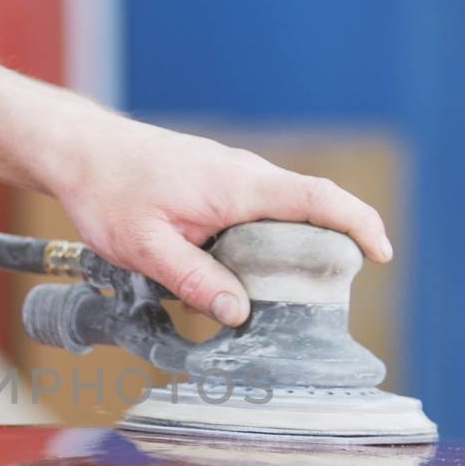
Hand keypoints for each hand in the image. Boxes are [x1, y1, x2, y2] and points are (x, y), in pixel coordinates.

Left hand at [43, 115, 391, 325]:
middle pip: (311, 207)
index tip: (383, 253)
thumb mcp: (146, 247)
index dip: (359, 224)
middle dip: (333, 246)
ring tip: (289, 295)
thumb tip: (238, 314)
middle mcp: (245, 174)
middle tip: (330, 297)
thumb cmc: (109, 191)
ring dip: (298, 245)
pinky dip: (271, 238)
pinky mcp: (219, 182)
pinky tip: (249, 272)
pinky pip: (261, 210)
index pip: (319, 198)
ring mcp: (234, 174)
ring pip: (285, 210)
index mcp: (238, 185)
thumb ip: (193, 280)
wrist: (81, 151)